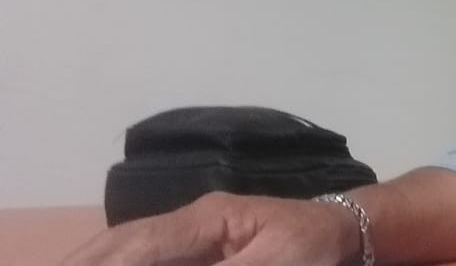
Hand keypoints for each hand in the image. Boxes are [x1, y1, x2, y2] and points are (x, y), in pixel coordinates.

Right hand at [60, 192, 361, 265]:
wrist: (343, 230)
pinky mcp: (201, 248)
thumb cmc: (313, 244)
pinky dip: (125, 260)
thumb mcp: (277, 262)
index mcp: (209, 217)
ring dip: (99, 259)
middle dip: (89, 259)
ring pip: (133, 244)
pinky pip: (153, 253)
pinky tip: (105, 265)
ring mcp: (195, 233)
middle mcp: (194, 221)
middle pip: (127, 239)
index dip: (113, 262)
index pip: (146, 242)